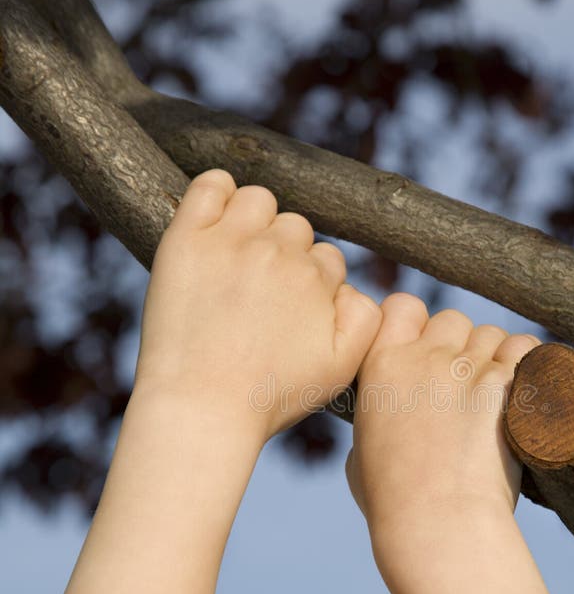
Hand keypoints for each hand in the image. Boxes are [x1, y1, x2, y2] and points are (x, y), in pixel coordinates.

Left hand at [134, 168, 381, 441]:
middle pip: (295, 228)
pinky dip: (217, 190)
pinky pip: (210, 185)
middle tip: (260, 295)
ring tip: (238, 258)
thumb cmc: (272, 395)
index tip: (287, 313)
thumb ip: (367, 319)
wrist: (203, 408)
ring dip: (256, 220)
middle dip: (286, 254)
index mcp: (319, 277)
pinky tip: (215, 215)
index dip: (310, 285)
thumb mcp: (342, 368)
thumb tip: (348, 284)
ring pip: (259, 201)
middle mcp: (280, 251)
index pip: (326, 259)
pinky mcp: (187, 240)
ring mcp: (232, 241)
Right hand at [346, 292, 539, 533]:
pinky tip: (524, 392)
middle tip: (464, 384)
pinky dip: (529, 365)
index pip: (402, 305)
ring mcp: (467, 368)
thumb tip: (389, 416)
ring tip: (495, 399)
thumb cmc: (393, 500)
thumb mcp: (361, 451)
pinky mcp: (507, 384)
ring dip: (495, 358)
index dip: (418, 324)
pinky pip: (527, 349)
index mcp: (381, 364)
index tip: (425, 349)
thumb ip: (377, 416)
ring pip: (491, 334)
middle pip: (451, 319)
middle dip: (459, 345)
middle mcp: (424, 356)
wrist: (437, 523)